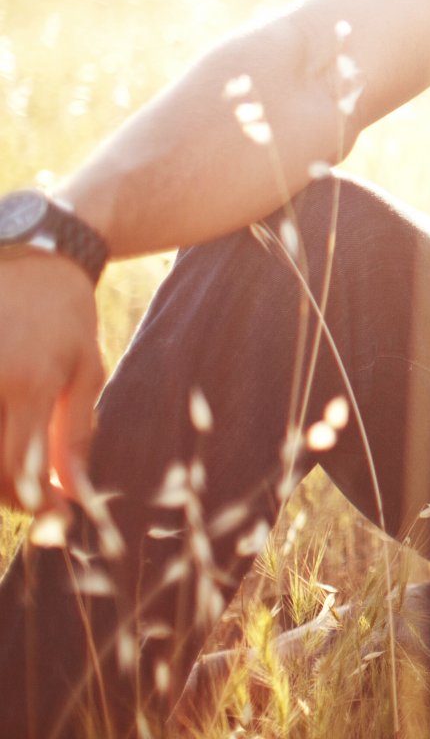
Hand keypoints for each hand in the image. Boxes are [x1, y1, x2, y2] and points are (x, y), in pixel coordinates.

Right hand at [0, 251, 105, 516]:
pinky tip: (1, 443)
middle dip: (6, 493)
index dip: (34, 502)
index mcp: (28, 384)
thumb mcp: (83, 370)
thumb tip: (76, 492)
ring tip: (16, 469)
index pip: (20, 469)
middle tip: (31, 496)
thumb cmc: (64, 314)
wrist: (29, 252)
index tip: (50, 513)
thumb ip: (76, 433)